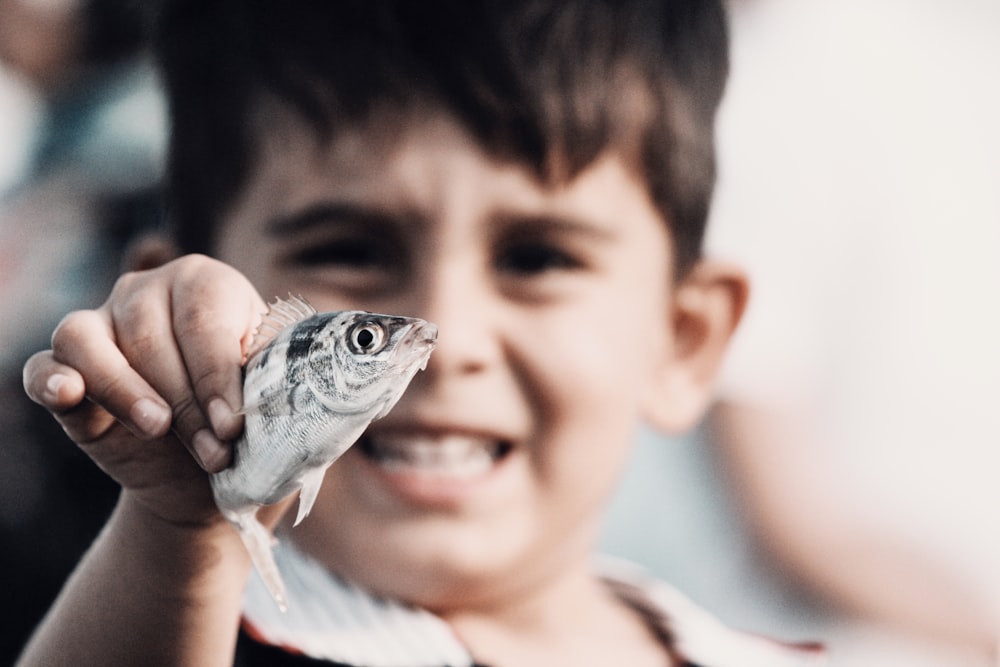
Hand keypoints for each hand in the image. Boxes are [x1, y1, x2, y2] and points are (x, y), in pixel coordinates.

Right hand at [22, 255, 267, 525]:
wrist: (212, 475)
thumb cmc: (256, 424)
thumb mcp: (280, 399)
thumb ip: (284, 379)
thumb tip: (303, 372)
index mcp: (208, 284)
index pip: (204, 318)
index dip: (218, 375)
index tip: (233, 426)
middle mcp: (148, 292)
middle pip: (151, 336)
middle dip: (187, 402)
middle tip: (215, 452)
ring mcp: (101, 325)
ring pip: (91, 341)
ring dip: (127, 392)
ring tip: (159, 429)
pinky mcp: (65, 369)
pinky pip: (45, 365)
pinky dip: (52, 379)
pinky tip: (69, 394)